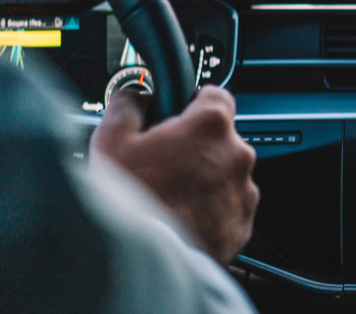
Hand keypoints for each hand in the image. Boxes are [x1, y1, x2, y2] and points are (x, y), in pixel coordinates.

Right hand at [90, 86, 259, 263]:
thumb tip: (135, 92)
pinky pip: (228, 209)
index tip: (179, 115)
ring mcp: (243, 191)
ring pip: (225, 176)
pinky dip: (210, 212)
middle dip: (195, 149)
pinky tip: (181, 219)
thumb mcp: (112, 139)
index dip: (194, 103)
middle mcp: (236, 154)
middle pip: (219, 139)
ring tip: (168, 198)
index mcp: (210, 125)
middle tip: (161, 166)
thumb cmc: (127, 201)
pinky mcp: (243, 224)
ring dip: (204, 181)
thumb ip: (127, 104)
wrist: (142, 261)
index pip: (217, 95)